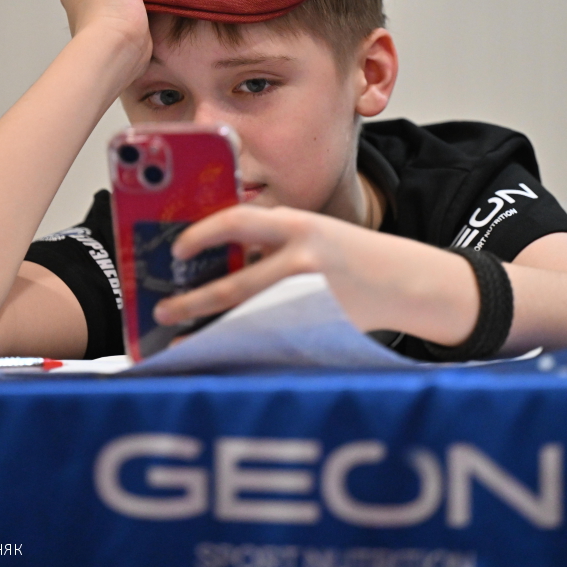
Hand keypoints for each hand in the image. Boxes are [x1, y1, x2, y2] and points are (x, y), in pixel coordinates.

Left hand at [154, 205, 480, 344]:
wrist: (404, 280)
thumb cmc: (348, 254)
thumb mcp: (313, 232)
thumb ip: (271, 240)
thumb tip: (213, 257)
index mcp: (299, 225)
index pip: (238, 220)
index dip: (201, 234)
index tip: (176, 248)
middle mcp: (303, 259)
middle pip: (235, 285)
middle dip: (192, 301)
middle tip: (162, 310)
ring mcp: (311, 298)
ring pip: (246, 318)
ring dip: (208, 328)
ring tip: (179, 335)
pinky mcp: (317, 327)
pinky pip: (267, 337)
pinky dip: (237, 342)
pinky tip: (216, 347)